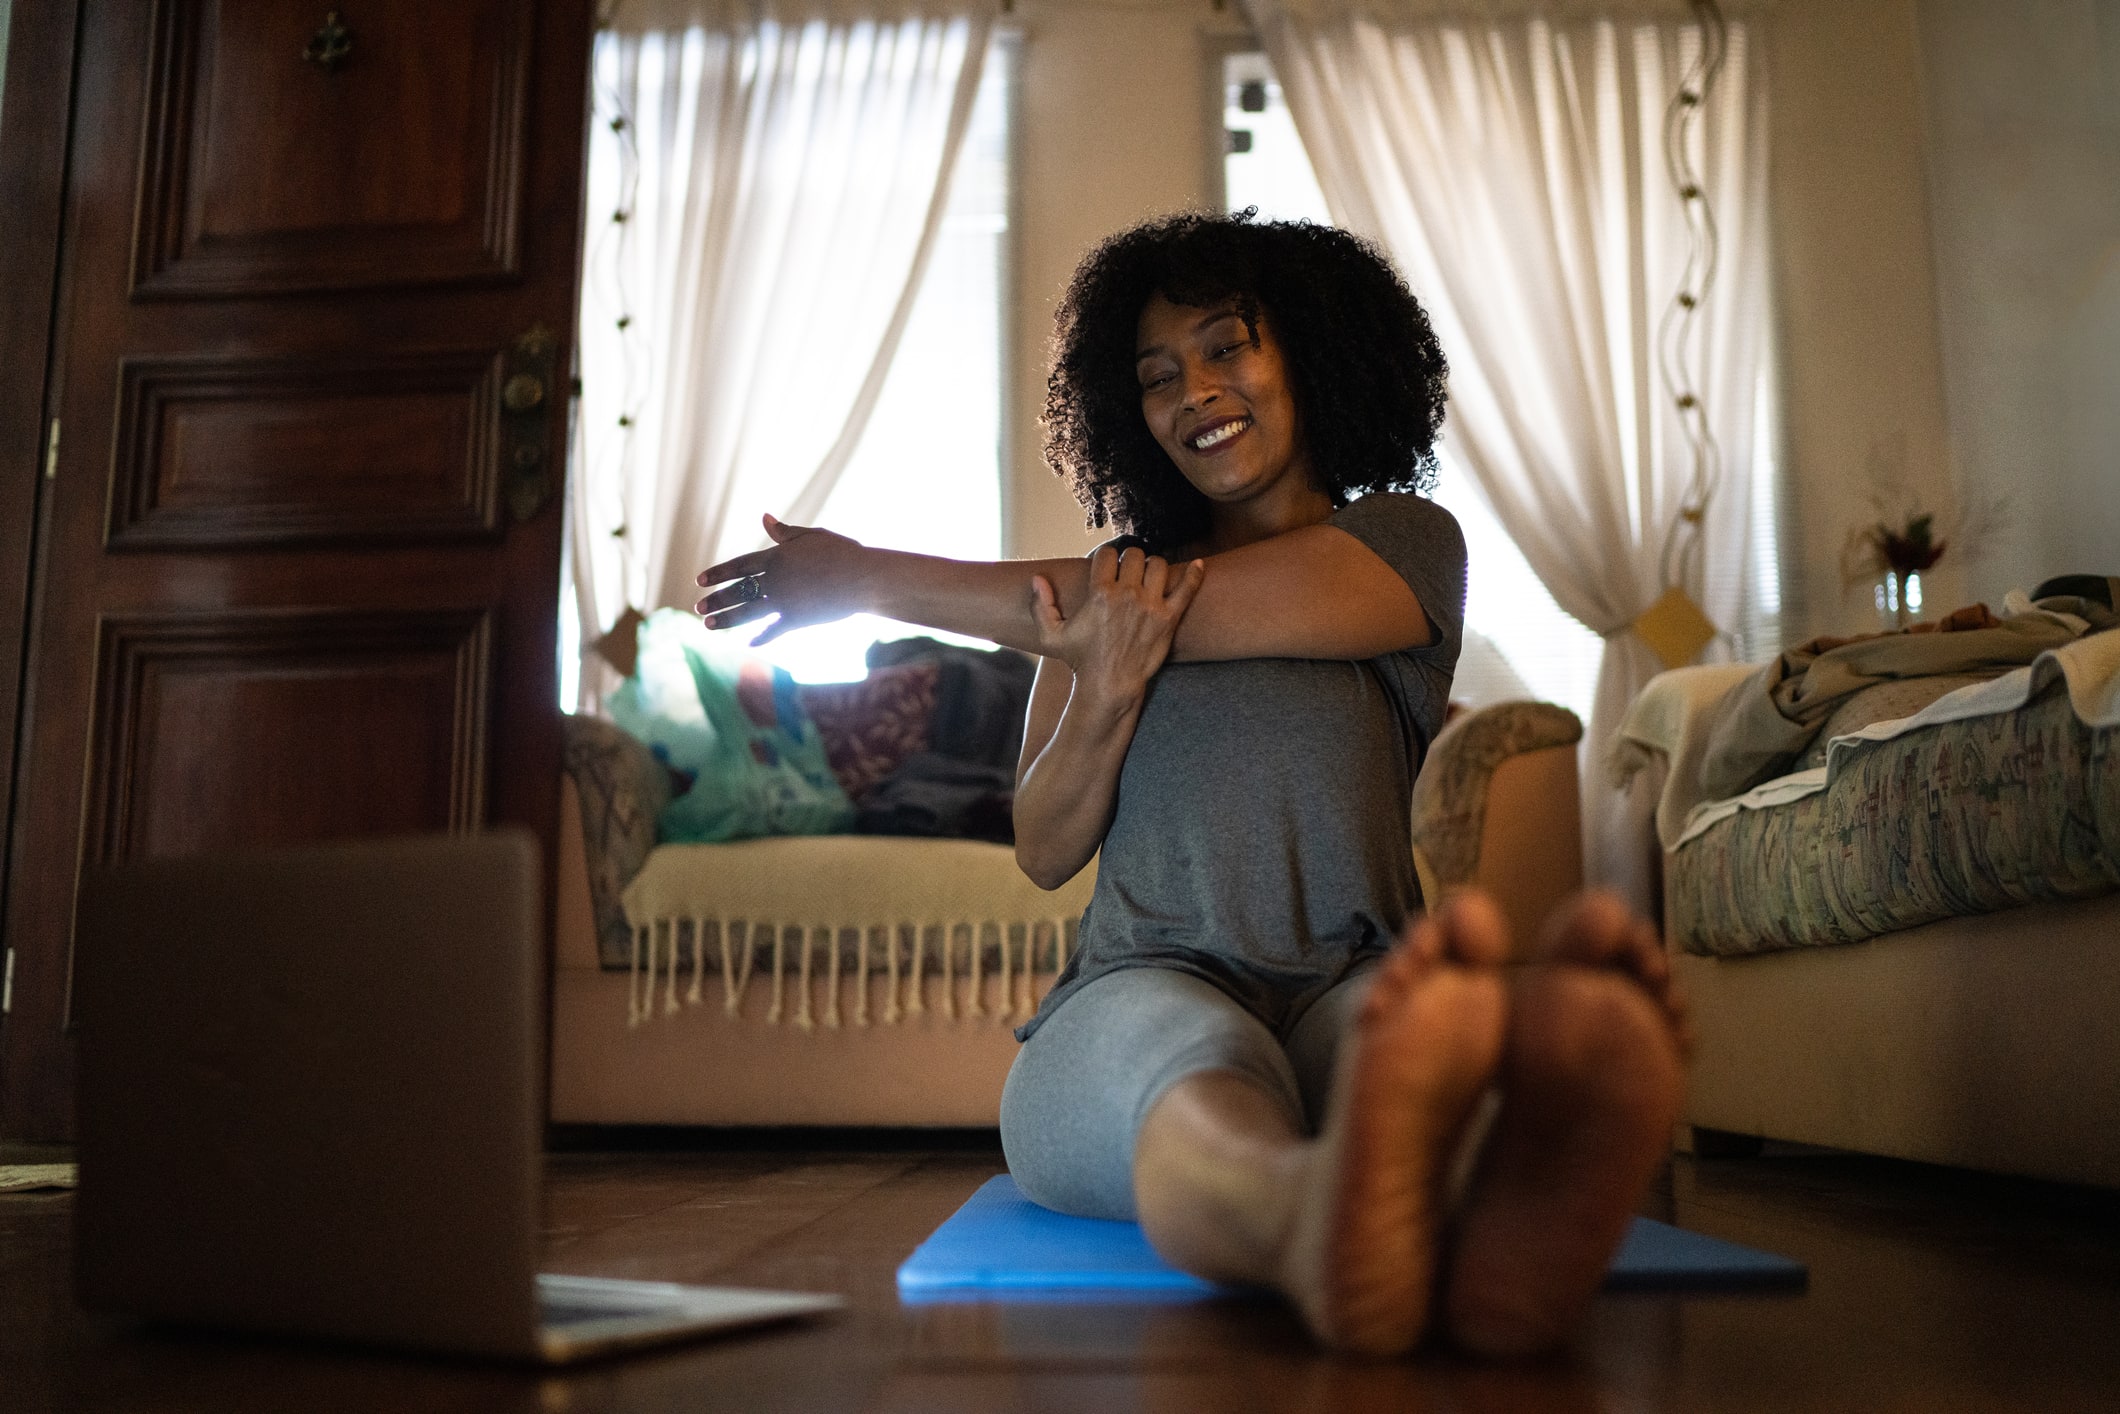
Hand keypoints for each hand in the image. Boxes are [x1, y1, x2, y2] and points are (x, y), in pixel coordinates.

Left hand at [695, 513, 869, 643]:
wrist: (863, 577)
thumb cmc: (841, 552)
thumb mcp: (811, 536)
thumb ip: (785, 533)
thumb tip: (765, 519)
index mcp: (776, 557)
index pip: (738, 566)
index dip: (718, 573)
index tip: (701, 580)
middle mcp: (774, 581)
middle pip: (737, 591)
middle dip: (716, 599)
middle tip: (698, 607)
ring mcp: (784, 602)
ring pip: (747, 612)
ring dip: (727, 619)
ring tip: (709, 625)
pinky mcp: (797, 620)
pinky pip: (773, 630)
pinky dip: (761, 637)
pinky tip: (749, 643)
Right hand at [1031, 545, 1204, 703]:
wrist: (1110, 685)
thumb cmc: (1081, 660)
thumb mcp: (1052, 636)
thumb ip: (1041, 606)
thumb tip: (1037, 578)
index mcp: (1100, 594)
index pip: (1107, 554)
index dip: (1106, 557)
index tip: (1108, 566)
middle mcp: (1127, 595)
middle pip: (1135, 555)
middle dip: (1130, 559)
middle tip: (1129, 571)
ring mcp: (1151, 606)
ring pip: (1159, 565)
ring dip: (1153, 566)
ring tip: (1149, 577)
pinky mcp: (1169, 619)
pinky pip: (1188, 588)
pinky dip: (1195, 574)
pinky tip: (1199, 565)